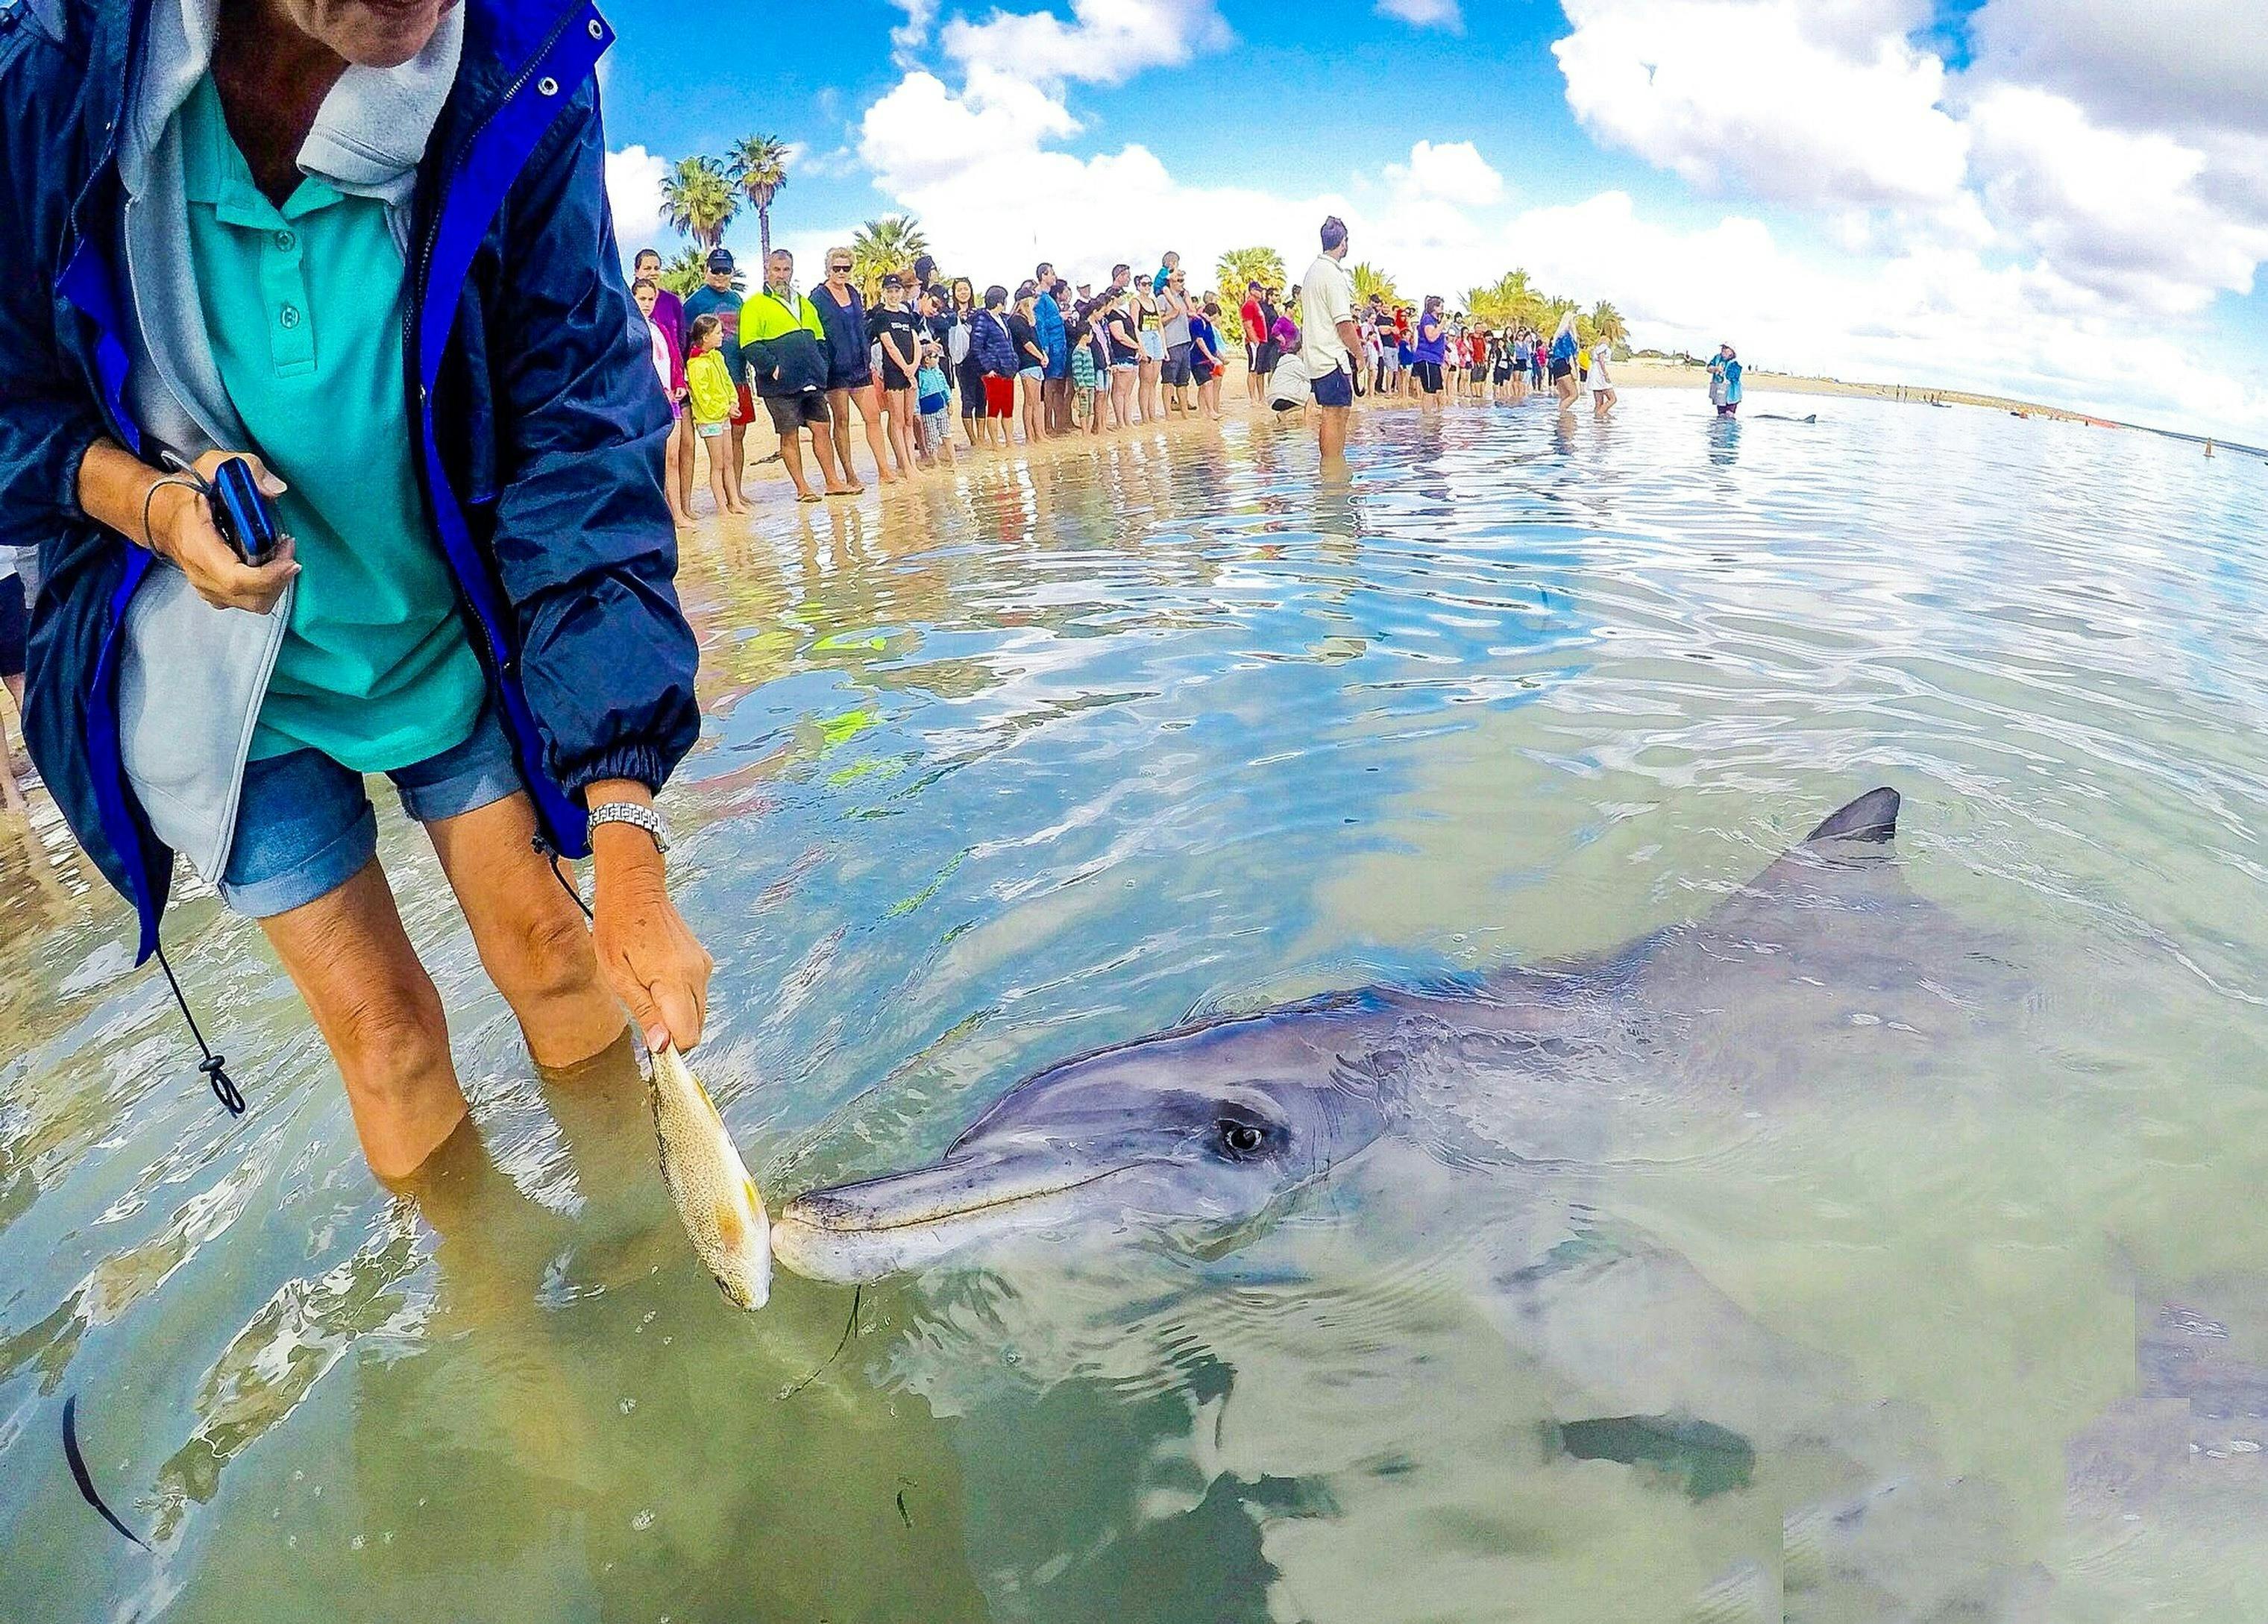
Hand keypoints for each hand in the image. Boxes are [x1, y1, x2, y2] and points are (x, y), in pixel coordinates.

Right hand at [150, 450, 298, 613]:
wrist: (161, 514)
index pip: (237, 579)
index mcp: (198, 547)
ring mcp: (208, 588)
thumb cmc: (187, 492)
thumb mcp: (213, 465)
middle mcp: (202, 575)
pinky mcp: (216, 592)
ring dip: (276, 581)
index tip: (291, 559)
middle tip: (287, 547)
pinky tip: (268, 563)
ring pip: (254, 603)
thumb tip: (275, 490)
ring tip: (280, 553)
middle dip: (280, 577)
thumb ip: (247, 468)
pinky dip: (266, 586)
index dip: (270, 576)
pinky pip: (248, 600)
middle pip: (253, 598)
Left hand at [587, 789, 711, 1052]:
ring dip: (676, 1017)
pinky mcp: (702, 961)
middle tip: (643, 1019)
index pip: (687, 1036)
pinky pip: (696, 996)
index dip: (668, 1046)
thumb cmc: (617, 928)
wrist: (635, 887)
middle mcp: (697, 975)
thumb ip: (644, 1011)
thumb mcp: (618, 975)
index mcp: (675, 979)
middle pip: (696, 1028)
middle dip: (672, 1034)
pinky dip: (680, 1002)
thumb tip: (663, 1046)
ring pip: (697, 1014)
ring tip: (646, 995)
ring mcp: (703, 967)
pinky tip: (657, 984)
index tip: (648, 1037)